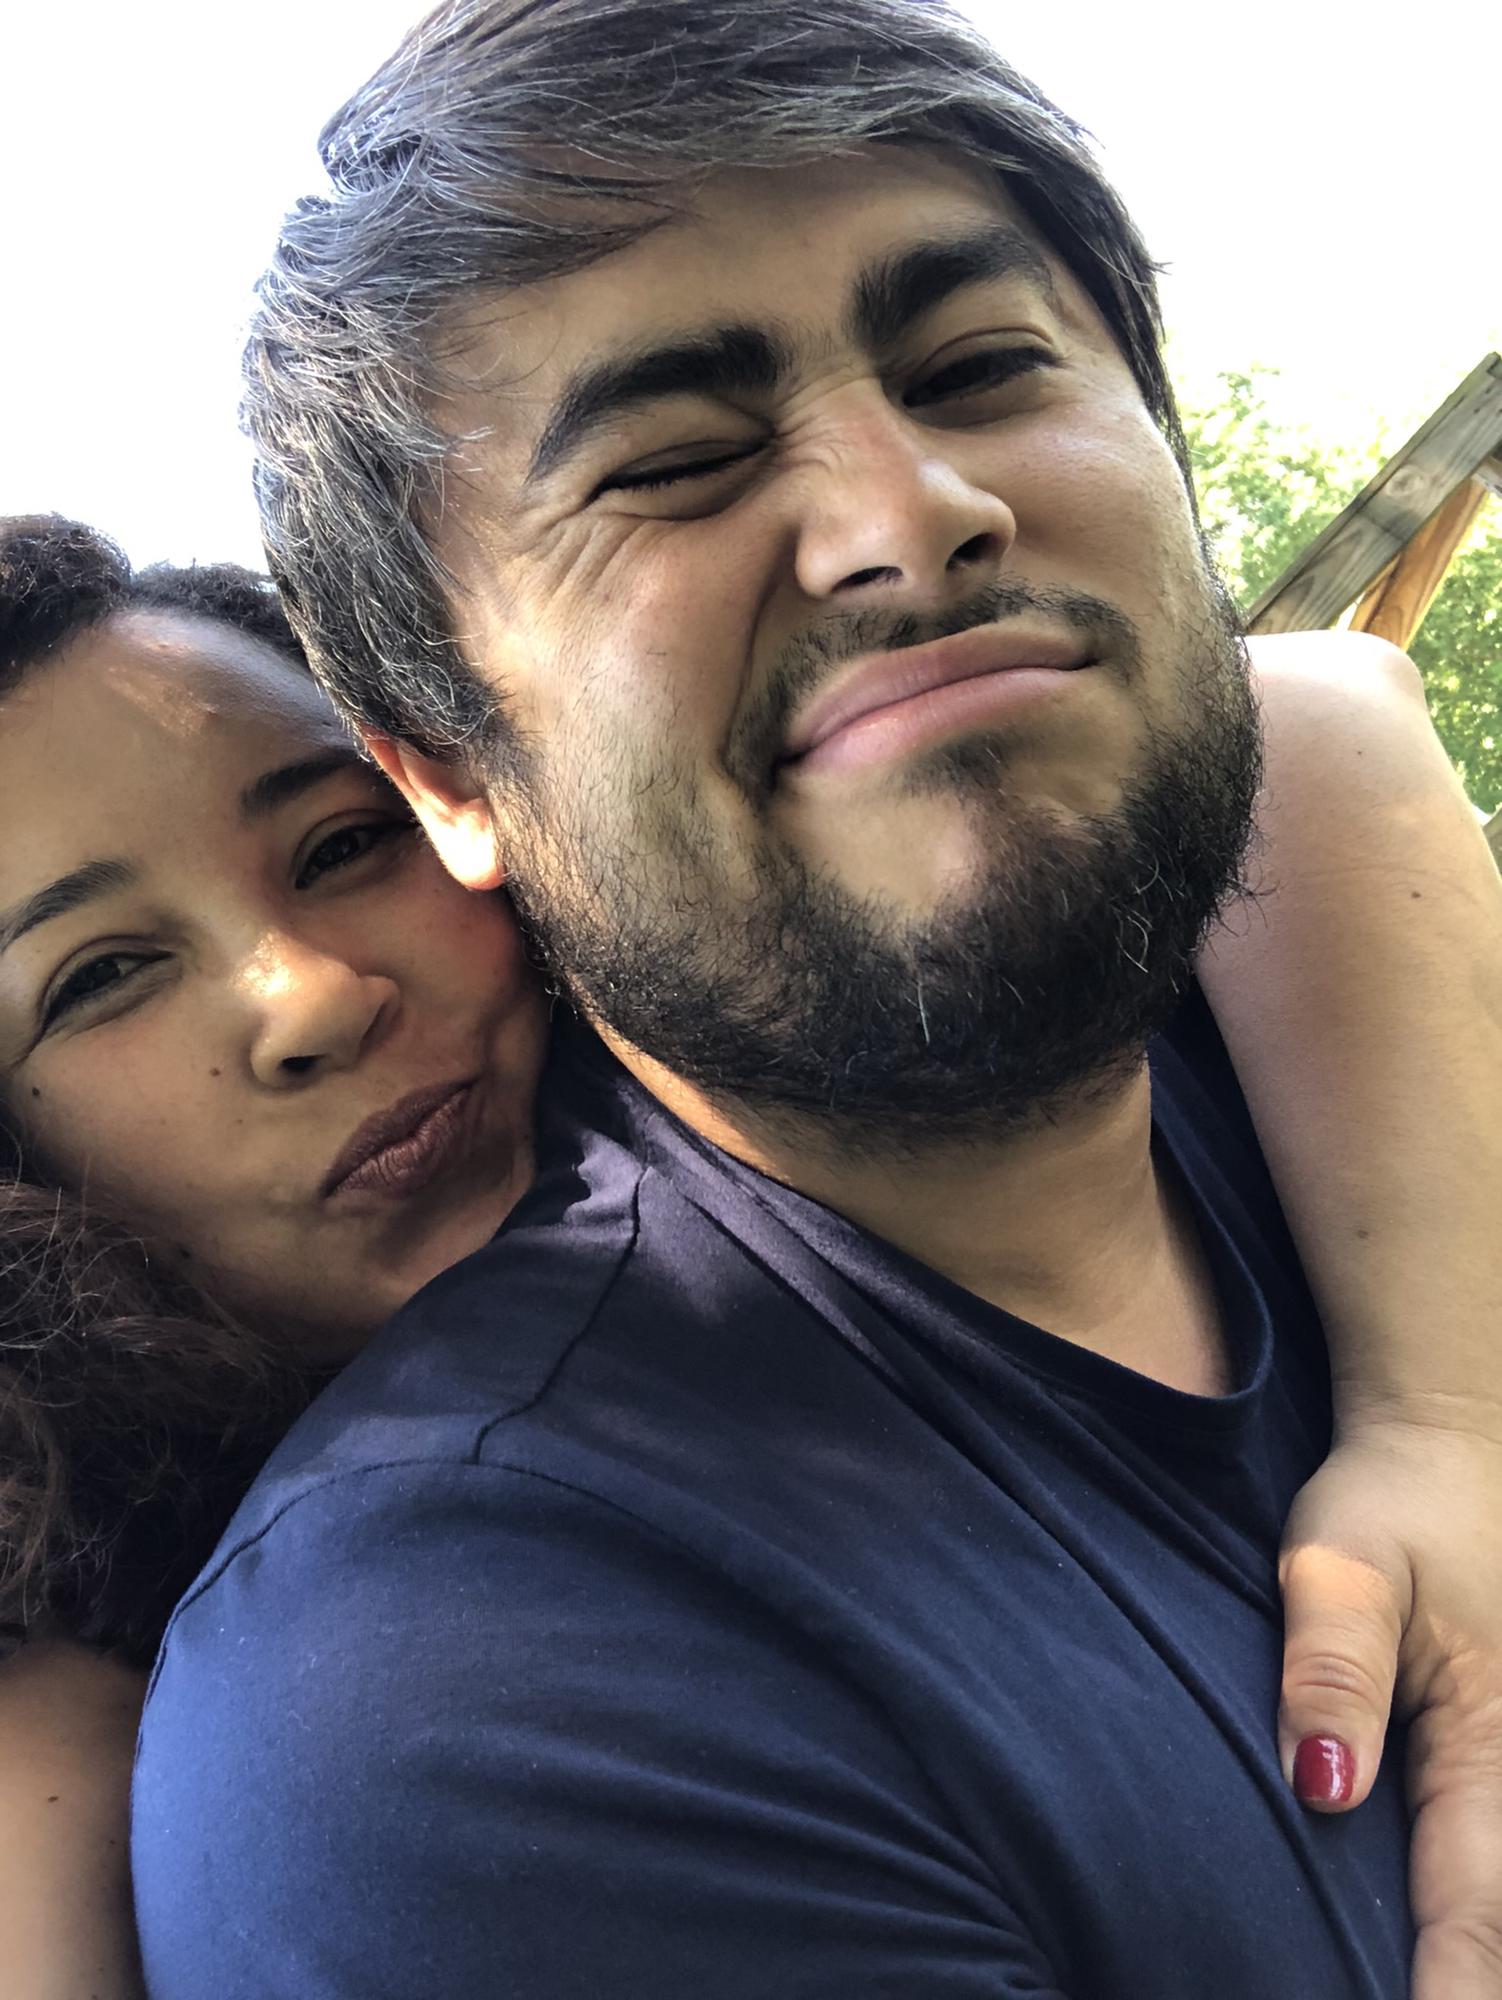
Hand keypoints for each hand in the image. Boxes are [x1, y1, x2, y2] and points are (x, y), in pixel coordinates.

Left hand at [1280, 1411, 1501, 1995]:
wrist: (1449, 1447)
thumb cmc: (1392, 1503)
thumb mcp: (1340, 1568)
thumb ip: (1332, 1672)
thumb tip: (1324, 1789)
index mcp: (1489, 1743)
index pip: (1473, 1910)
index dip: (1447, 1990)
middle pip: (1496, 1920)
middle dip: (1459, 1981)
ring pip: (1496, 1893)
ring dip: (1466, 1948)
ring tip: (1414, 1985)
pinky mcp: (1494, 1756)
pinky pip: (1488, 1856)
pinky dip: (1467, 1908)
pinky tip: (1432, 1944)